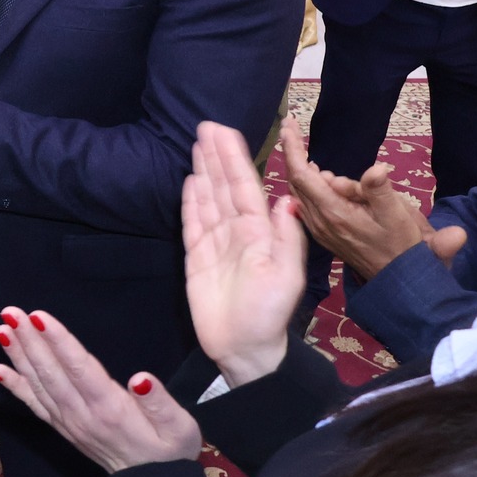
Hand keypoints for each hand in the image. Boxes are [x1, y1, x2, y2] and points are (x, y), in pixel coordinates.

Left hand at [0, 306, 201, 471]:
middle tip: (10, 312)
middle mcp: (83, 414)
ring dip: (19, 356)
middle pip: (51, 372)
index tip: (39, 317)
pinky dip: (14, 386)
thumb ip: (161, 403)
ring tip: (1, 329)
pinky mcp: (63, 427)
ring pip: (39, 385)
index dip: (59, 341)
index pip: (79, 368)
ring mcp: (69, 422)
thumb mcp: (180, 428)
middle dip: (30, 340)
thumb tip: (141, 379)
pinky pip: (34, 405)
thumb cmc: (171, 451)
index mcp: (110, 409)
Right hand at [184, 121, 306, 387]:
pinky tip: (190, 180)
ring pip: (208, 199)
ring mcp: (216, 243)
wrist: (245, 351)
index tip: (224, 132)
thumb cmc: (269, 315)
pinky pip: (193, 223)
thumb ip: (285, 236)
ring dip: (203, 171)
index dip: (234, 158)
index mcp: (260, 231)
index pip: (245, 187)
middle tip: (205, 125)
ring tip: (197, 143)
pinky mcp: (197, 258)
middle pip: (225, 186)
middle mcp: (238, 231)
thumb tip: (284, 198)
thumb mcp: (286, 275)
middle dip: (216, 156)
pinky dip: (191, 201)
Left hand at [279, 115, 458, 279]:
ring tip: (300, 145)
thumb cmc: (401, 245)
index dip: (292, 149)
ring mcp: (319, 228)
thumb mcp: (398, 216)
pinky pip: (306, 203)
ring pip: (299, 192)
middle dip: (291, 152)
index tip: (287, 125)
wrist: (398, 281)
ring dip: (298, 168)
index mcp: (333, 213)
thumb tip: (376, 169)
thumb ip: (382, 191)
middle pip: (295, 181)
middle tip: (290, 127)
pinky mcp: (324, 233)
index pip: (303, 176)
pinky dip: (306, 184)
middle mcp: (318, 221)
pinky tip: (317, 174)